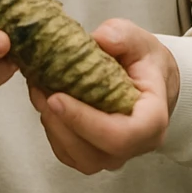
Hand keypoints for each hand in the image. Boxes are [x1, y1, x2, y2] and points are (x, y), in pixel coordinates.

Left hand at [27, 18, 178, 174]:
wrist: (150, 78)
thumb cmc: (146, 63)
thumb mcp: (139, 40)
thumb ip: (121, 36)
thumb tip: (99, 39)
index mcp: (152, 119)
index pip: (122, 134)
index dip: (86, 122)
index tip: (57, 97)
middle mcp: (136, 144)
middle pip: (95, 153)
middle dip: (61, 124)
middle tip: (40, 91)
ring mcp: (115, 155)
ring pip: (77, 157)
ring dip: (53, 127)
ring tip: (39, 92)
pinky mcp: (94, 154)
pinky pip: (68, 153)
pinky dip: (52, 130)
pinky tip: (45, 102)